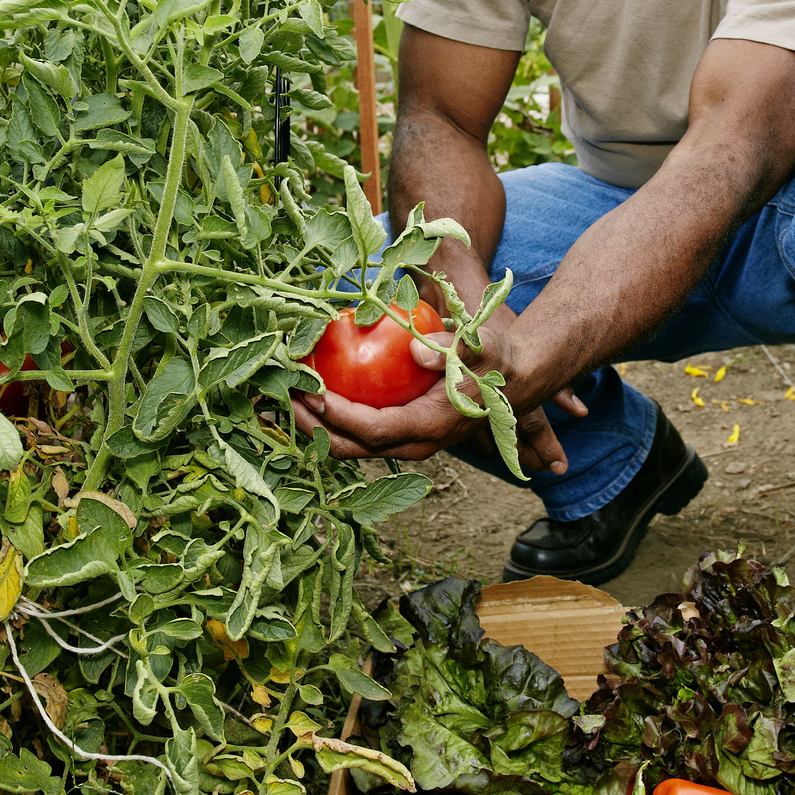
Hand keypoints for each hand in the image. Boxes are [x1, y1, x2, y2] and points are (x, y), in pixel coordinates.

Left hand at [291, 318, 586, 474]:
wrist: (516, 374)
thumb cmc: (496, 359)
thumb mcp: (480, 347)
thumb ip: (452, 349)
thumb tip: (416, 349)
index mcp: (428, 428)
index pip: (372, 429)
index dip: (336, 415)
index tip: (308, 391)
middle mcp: (412, 443)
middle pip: (351, 447)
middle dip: (311, 427)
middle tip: (278, 398)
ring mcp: (405, 440)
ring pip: (350, 444)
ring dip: (313, 426)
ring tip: (280, 398)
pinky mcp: (400, 430)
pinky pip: (358, 430)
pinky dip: (329, 417)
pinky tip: (308, 391)